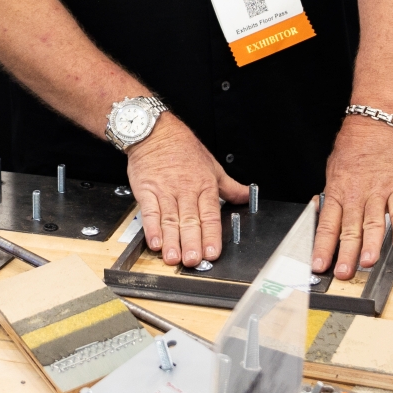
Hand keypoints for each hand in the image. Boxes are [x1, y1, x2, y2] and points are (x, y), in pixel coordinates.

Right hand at [127, 114, 247, 267]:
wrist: (155, 132)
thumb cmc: (183, 148)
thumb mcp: (212, 165)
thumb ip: (229, 186)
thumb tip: (246, 196)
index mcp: (204, 186)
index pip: (210, 215)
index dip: (212, 235)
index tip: (213, 253)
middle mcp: (185, 190)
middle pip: (190, 220)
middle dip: (192, 242)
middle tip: (192, 260)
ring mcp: (165, 191)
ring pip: (170, 219)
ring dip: (171, 240)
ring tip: (173, 258)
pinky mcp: (147, 190)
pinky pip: (150, 211)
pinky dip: (151, 228)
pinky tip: (154, 241)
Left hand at [313, 117, 392, 278]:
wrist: (376, 123)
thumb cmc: (354, 147)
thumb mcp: (334, 170)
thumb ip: (332, 196)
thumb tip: (324, 215)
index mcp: (337, 192)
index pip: (327, 224)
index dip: (322, 246)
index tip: (319, 264)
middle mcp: (356, 195)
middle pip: (349, 228)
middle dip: (346, 253)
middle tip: (343, 273)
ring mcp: (377, 192)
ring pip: (373, 222)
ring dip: (370, 244)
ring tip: (367, 262)